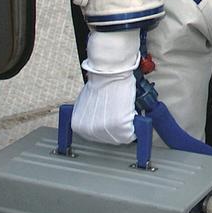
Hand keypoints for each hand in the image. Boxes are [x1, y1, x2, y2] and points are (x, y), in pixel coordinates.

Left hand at [72, 30, 141, 144]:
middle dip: (117, 128)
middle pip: (108, 140)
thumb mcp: (87, 102)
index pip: (94, 137)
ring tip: (125, 110)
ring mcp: (104, 131)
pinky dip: (134, 124)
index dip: (106, 127)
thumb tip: (97, 120)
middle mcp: (89, 131)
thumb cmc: (101, 82)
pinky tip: (129, 112)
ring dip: (126, 126)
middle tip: (120, 113)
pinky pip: (131, 134)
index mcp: (78, 125)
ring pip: (121, 138)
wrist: (109, 73)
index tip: (111, 122)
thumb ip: (90, 116)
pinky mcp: (119, 128)